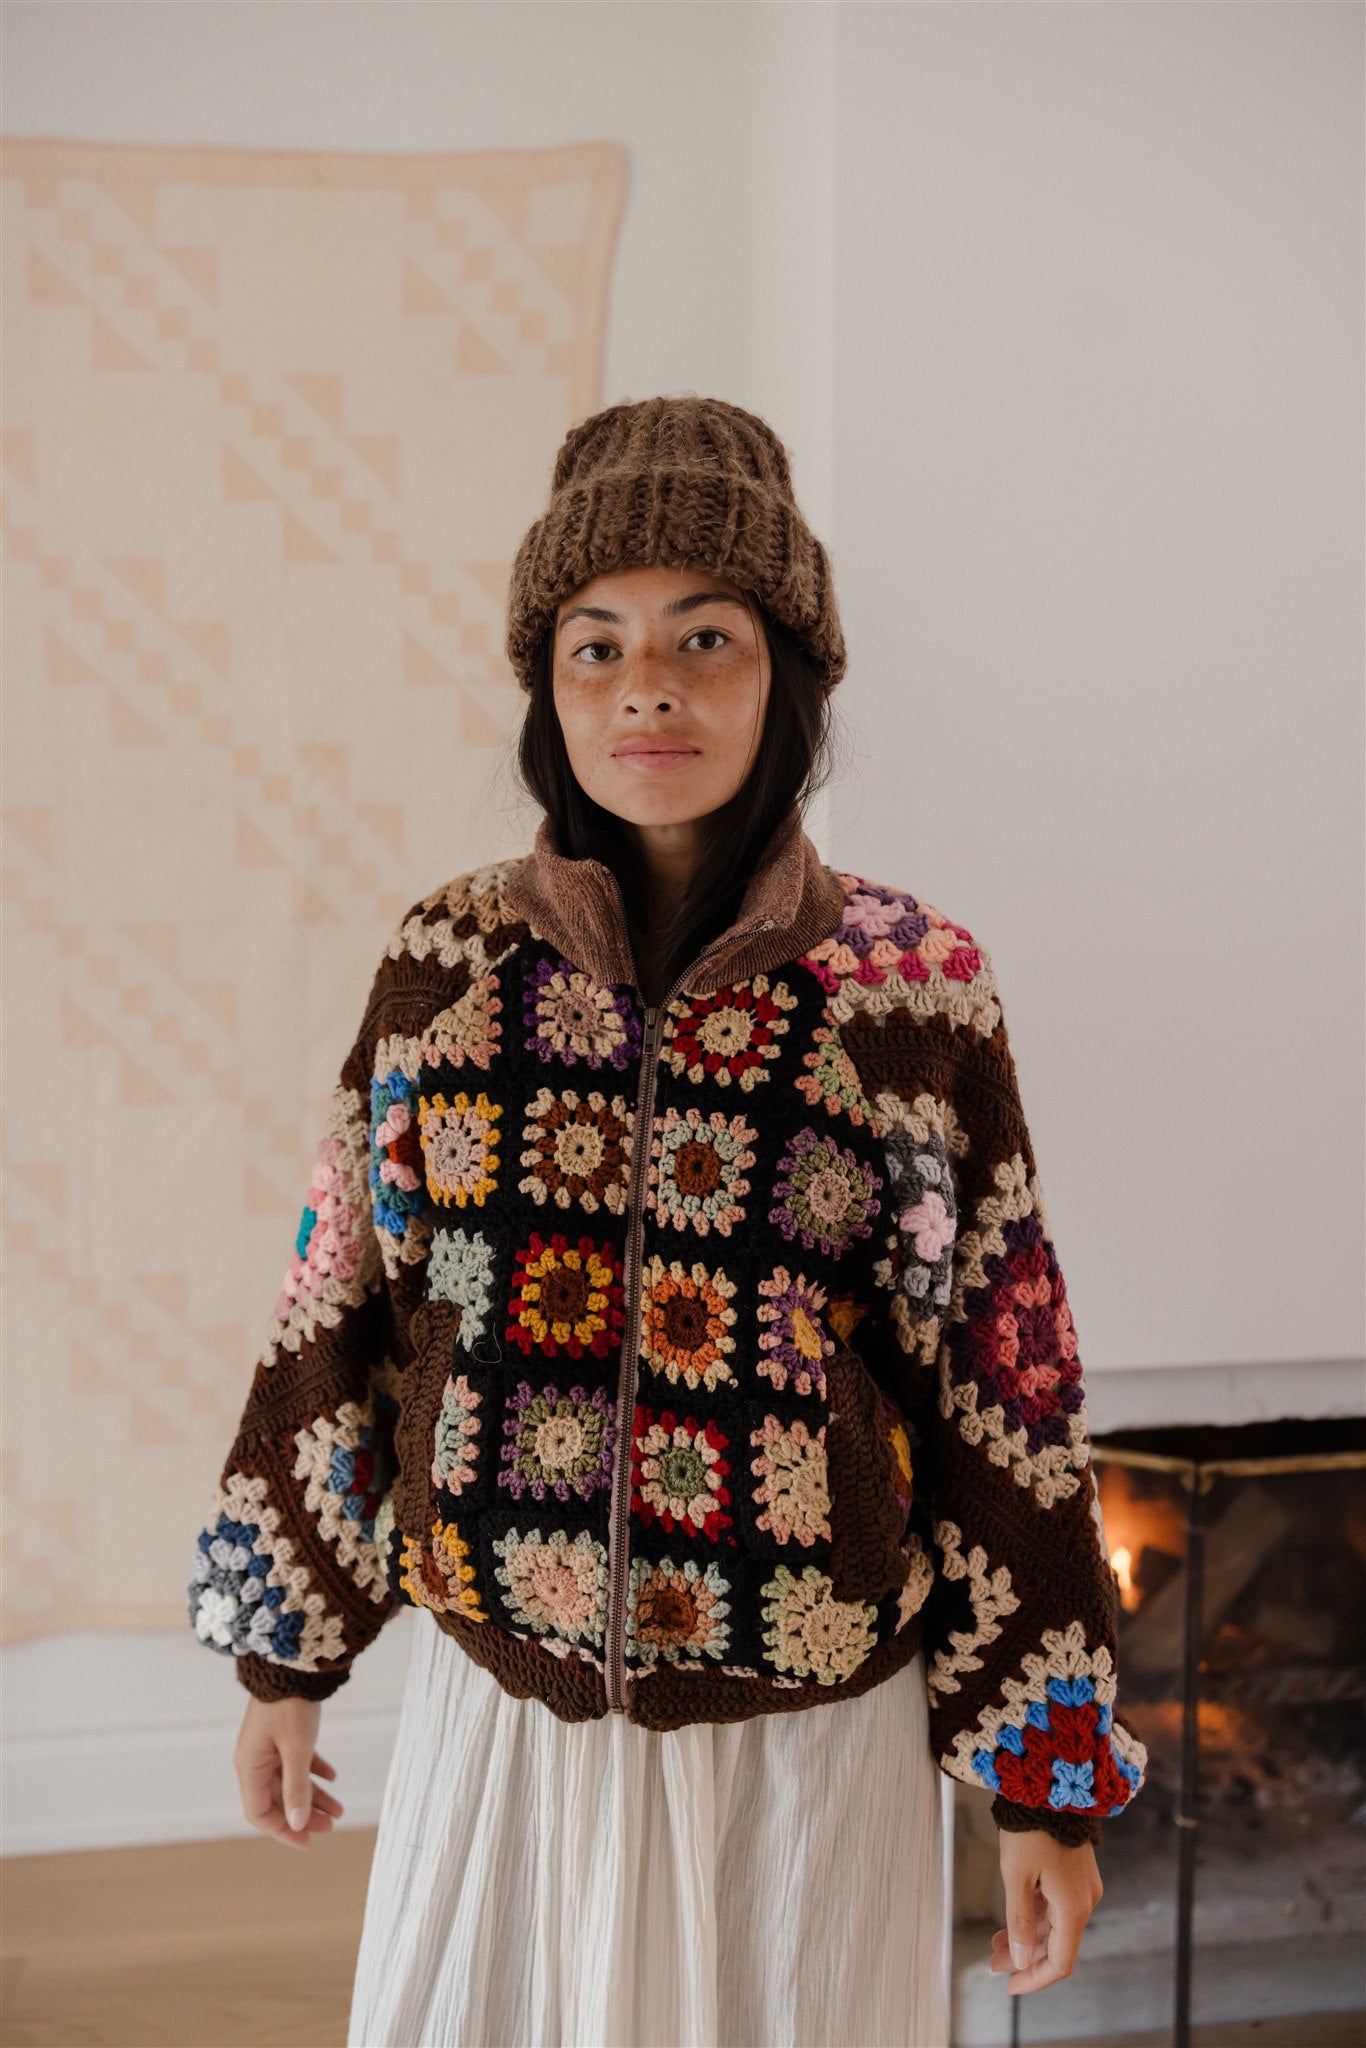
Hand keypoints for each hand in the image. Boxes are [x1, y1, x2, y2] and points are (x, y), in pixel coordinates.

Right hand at [234, 1694, 344, 1850]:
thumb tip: (298, 1823)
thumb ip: (296, 1788)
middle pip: (277, 1799)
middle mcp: (255, 1760)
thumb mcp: (296, 1749)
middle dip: (303, 1815)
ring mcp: (268, 1747)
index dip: (283, 1831)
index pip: (260, 1813)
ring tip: (338, 1809)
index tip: (307, 1842)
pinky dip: (313, 1771)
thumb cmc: (289, 1705)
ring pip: (289, 1782)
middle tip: (330, 1826)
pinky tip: (332, 1776)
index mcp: (249, 1767)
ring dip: (313, 1796)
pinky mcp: (281, 1734)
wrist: (291, 1663)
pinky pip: (296, 1761)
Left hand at [988, 1829, 1102, 1994]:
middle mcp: (1084, 1901)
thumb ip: (1019, 1922)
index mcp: (1074, 1908)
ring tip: (996, 1943)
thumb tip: (1020, 1960)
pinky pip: (1058, 1907)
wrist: (1048, 1788)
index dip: (1035, 1978)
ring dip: (1027, 1937)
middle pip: (1057, 1945)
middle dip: (1025, 1958)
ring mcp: (1082, 1886)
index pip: (1060, 1962)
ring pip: (1056, 1926)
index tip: (1010, 1985)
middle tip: (993, 1963)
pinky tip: (1014, 1918)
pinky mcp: (1076, 1873)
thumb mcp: (1017, 1877)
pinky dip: (1036, 1917)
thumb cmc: (1030, 1829)